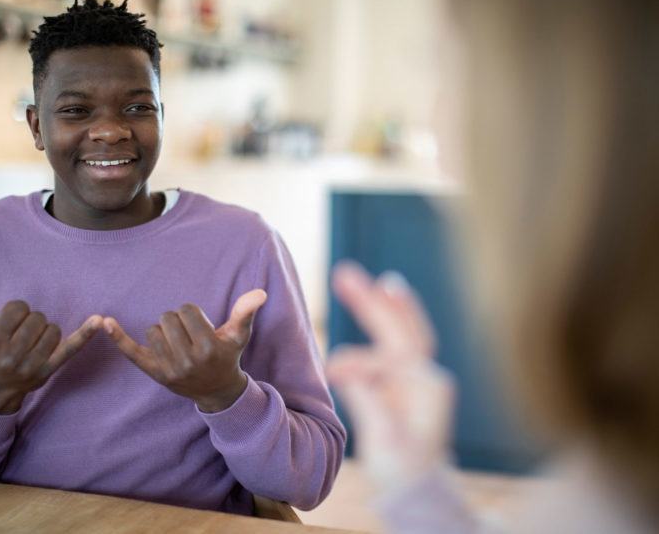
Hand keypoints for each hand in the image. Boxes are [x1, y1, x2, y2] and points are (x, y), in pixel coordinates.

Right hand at [0, 269, 101, 413]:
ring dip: (46, 331)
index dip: (18, 310)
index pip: (18, 308)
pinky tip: (99, 320)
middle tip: (22, 334)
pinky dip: (86, 333)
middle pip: (37, 318)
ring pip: (53, 330)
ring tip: (33, 341)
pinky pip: (71, 348)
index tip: (12, 321)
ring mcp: (31, 365)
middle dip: (32, 321)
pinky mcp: (50, 370)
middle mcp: (10, 355)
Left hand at [104, 289, 266, 412]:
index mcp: (208, 347)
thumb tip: (260, 292)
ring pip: (153, 330)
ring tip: (178, 344)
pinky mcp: (154, 373)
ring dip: (164, 331)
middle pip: (168, 317)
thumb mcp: (239, 334)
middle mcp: (188, 360)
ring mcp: (169, 369)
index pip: (187, 310)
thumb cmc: (227, 355)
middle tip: (189, 336)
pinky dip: (118, 337)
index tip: (200, 326)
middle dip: (178, 321)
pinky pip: (132, 352)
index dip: (193, 313)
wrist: (216, 390)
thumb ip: (246, 312)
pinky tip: (105, 322)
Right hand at [326, 261, 454, 489]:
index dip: (359, 358)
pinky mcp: (407, 377)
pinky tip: (381, 296)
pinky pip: (396, 340)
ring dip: (380, 302)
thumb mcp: (384, 440)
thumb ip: (368, 400)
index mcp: (426, 386)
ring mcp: (418, 373)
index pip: (391, 354)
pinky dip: (388, 315)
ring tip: (359, 279)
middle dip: (372, 301)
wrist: (419, 485)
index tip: (332, 369)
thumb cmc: (402, 467)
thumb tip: (343, 367)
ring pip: (400, 329)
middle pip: (400, 327)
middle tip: (344, 273)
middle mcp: (426, 373)